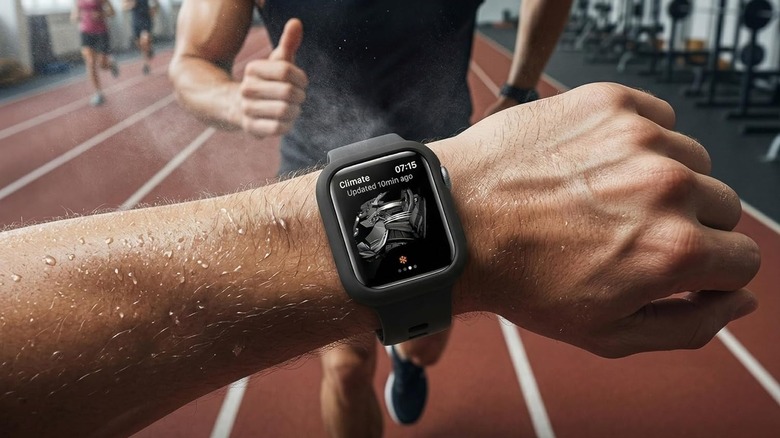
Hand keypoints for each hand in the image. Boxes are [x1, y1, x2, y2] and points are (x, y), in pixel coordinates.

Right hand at [235, 18, 307, 137]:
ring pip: (284, 111)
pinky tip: (285, 120)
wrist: (239, 106)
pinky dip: (288, 125)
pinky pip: (278, 128)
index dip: (301, 78)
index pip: (286, 70)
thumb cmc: (267, 82)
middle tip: (298, 97)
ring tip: (291, 108)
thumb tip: (296, 23)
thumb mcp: (277, 62)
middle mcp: (246, 88)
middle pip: (287, 92)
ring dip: (295, 110)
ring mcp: (247, 109)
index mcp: (253, 69)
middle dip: (299, 95)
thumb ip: (288, 43)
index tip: (302, 82)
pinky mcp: (251, 128)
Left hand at [441, 83, 759, 357]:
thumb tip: (739, 302)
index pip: (742, 260)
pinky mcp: (610, 103)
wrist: (457, 222)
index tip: (669, 267)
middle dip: (687, 227)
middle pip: (722, 209)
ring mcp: (640, 137)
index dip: (708, 272)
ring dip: (663, 180)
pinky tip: (596, 162)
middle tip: (624, 234)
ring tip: (603, 197)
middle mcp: (668, 187)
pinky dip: (639, 140)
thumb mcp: (607, 334)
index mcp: (675, 250)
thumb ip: (690, 326)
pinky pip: (659, 119)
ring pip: (693, 161)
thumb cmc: (521, 282)